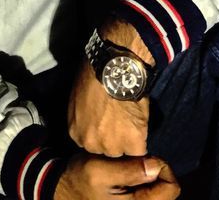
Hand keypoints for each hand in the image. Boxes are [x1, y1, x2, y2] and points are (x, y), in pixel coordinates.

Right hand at [55, 153, 179, 199]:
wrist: (62, 191)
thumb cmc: (80, 181)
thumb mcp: (100, 170)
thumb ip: (130, 169)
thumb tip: (157, 165)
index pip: (171, 189)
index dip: (163, 168)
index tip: (145, 159)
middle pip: (167, 191)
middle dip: (155, 173)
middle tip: (135, 163)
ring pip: (158, 191)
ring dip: (148, 177)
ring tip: (128, 168)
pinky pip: (147, 192)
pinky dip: (141, 181)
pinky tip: (126, 174)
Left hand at [67, 21, 153, 156]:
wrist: (116, 65)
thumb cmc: (96, 71)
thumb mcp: (79, 97)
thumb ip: (85, 115)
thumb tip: (93, 118)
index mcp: (75, 132)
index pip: (91, 145)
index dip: (102, 135)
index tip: (109, 126)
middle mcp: (91, 143)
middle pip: (106, 151)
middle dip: (114, 139)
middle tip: (122, 121)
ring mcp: (112, 146)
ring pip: (123, 152)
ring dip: (129, 140)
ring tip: (133, 120)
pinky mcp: (132, 143)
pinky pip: (140, 150)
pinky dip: (143, 138)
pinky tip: (142, 124)